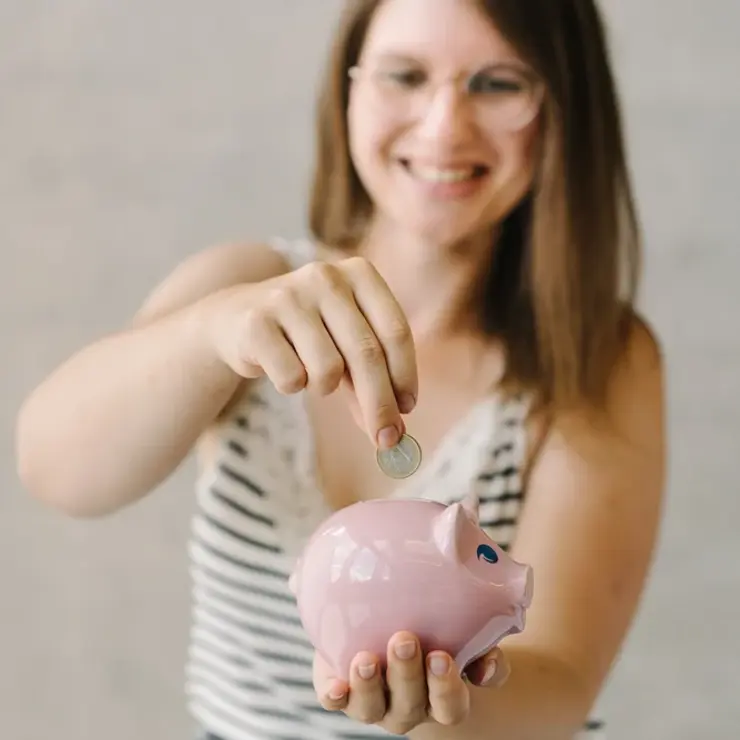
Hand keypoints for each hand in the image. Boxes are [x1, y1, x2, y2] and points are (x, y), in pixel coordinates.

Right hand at [208, 257, 416, 446]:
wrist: (234, 319)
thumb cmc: (305, 335)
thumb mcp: (345, 344)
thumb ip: (372, 379)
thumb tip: (394, 430)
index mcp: (359, 273)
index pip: (395, 331)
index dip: (405, 376)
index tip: (406, 410)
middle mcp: (325, 277)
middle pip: (366, 354)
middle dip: (379, 404)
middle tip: (384, 438)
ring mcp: (287, 296)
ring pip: (328, 370)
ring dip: (323, 387)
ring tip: (309, 373)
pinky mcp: (256, 323)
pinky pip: (291, 378)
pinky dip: (291, 384)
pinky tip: (281, 367)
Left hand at [312, 631, 510, 735]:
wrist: (388, 626)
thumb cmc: (436, 631)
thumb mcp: (462, 634)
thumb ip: (482, 645)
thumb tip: (488, 665)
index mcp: (441, 700)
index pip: (450, 706)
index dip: (445, 687)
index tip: (441, 656)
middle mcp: (408, 707)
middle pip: (410, 704)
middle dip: (406, 674)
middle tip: (404, 640)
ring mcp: (373, 703)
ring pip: (371, 708)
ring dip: (369, 686)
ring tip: (366, 659)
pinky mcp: (341, 689)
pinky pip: (335, 700)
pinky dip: (334, 696)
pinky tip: (334, 688)